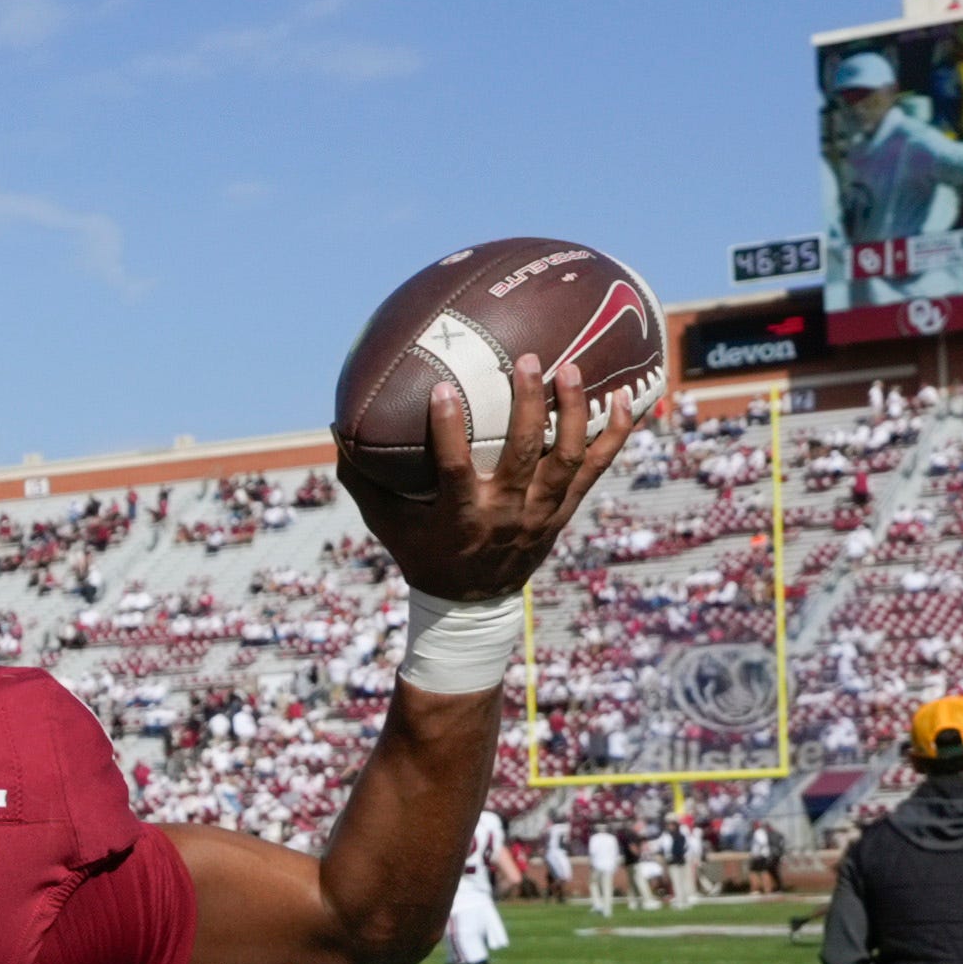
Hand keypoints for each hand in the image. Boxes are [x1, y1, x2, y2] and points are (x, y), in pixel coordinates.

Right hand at [374, 356, 631, 608]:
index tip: (444, 388)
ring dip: (574, 412)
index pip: (456, 469)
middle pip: (527, 455)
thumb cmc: (422, 552)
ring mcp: (543, 512)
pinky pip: (597, 470)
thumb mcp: (386, 523)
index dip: (450, 430)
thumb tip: (336, 429)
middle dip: (530, 405)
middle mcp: (508, 513)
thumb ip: (362, 479)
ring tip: (572, 368)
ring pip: (568, 458)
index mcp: (462, 516)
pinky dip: (615, 436)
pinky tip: (626, 400)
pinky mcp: (565, 510)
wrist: (471, 603)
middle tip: (528, 360)